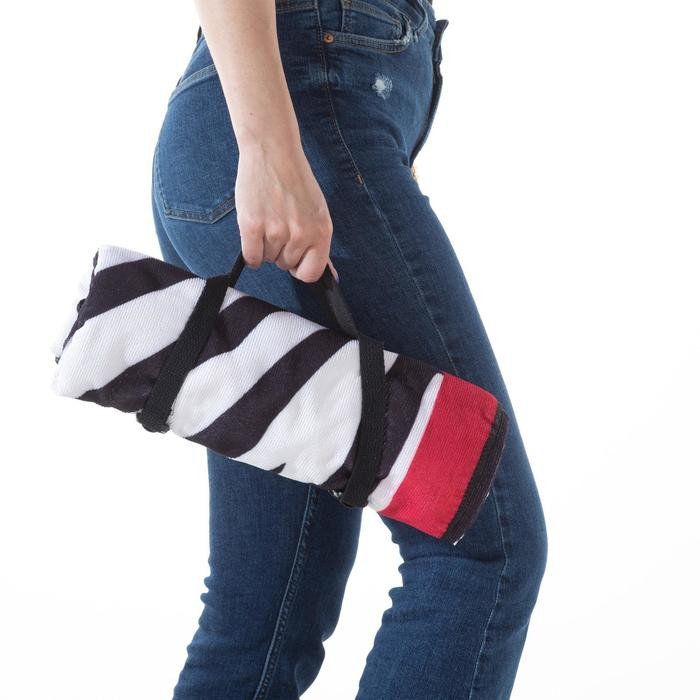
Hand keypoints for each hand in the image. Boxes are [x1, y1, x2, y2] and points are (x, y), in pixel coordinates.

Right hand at [234, 139, 337, 282]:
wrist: (273, 152)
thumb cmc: (296, 182)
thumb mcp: (318, 212)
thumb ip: (320, 244)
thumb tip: (331, 276)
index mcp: (321, 232)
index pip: (312, 273)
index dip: (301, 268)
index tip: (295, 257)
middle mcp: (301, 234)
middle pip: (286, 265)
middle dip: (281, 252)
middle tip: (279, 225)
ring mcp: (276, 230)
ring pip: (268, 260)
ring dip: (265, 247)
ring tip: (268, 220)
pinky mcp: (252, 226)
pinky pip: (251, 257)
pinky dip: (250, 251)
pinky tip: (255, 231)